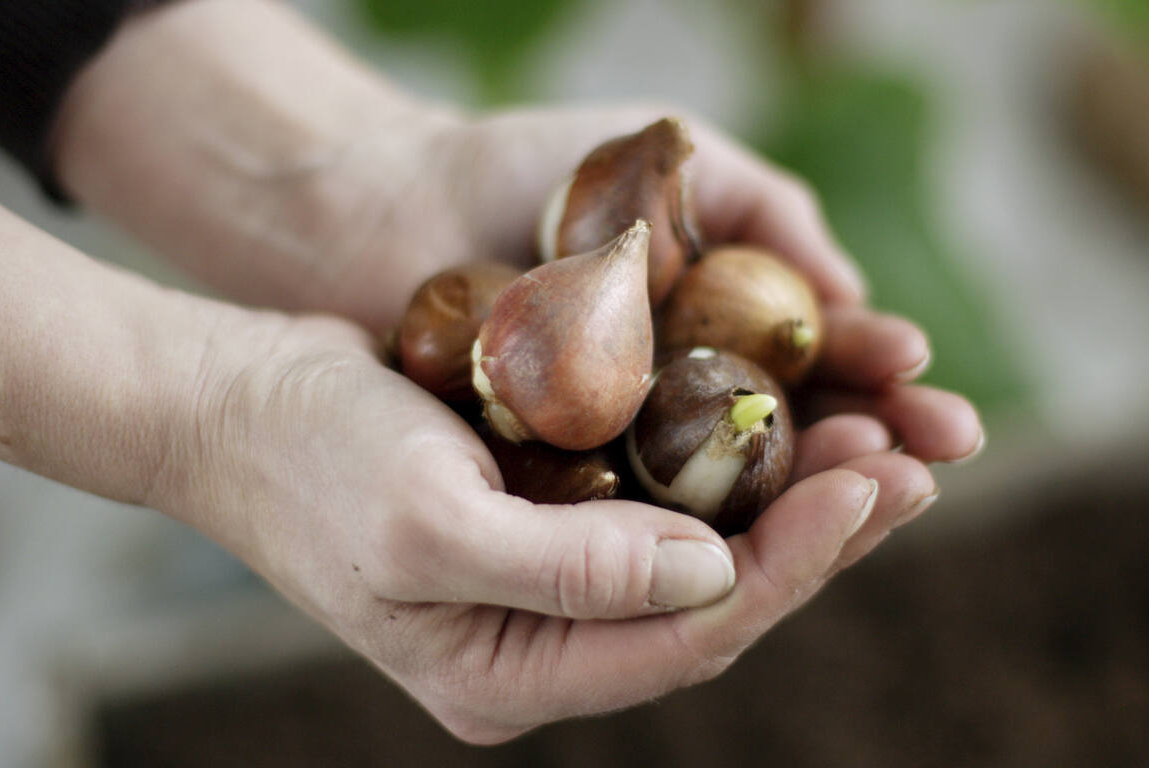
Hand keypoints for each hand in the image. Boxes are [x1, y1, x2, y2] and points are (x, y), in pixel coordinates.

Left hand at [55, 0, 982, 464]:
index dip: (883, 405)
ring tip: (865, 494)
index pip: (821, 385)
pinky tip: (738, 538)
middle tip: (922, 470)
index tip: (937, 416)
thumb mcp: (674, 165)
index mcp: (721, 336)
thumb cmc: (524, 168)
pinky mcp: (545, 497)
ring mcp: (611, 462)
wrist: (375, 201)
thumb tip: (859, 296)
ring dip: (795, 513)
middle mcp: (675, 411)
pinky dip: (683, 537)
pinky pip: (625, 529)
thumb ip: (771, 213)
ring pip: (715, 510)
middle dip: (859, 469)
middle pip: (784, 460)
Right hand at [149, 310, 941, 742]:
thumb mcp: (424, 519)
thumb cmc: (310, 459)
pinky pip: (668, 507)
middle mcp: (544, 645)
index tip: (866, 482)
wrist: (237, 401)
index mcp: (511, 675)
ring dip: (789, 499)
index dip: (789, 565)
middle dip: (815, 535)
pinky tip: (787, 423)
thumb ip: (566, 568)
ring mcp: (550, 587)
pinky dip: (731, 467)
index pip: (688, 636)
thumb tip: (714, 571)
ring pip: (705, 556)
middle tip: (911, 461)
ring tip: (878, 439)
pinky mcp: (553, 523)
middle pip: (715, 604)